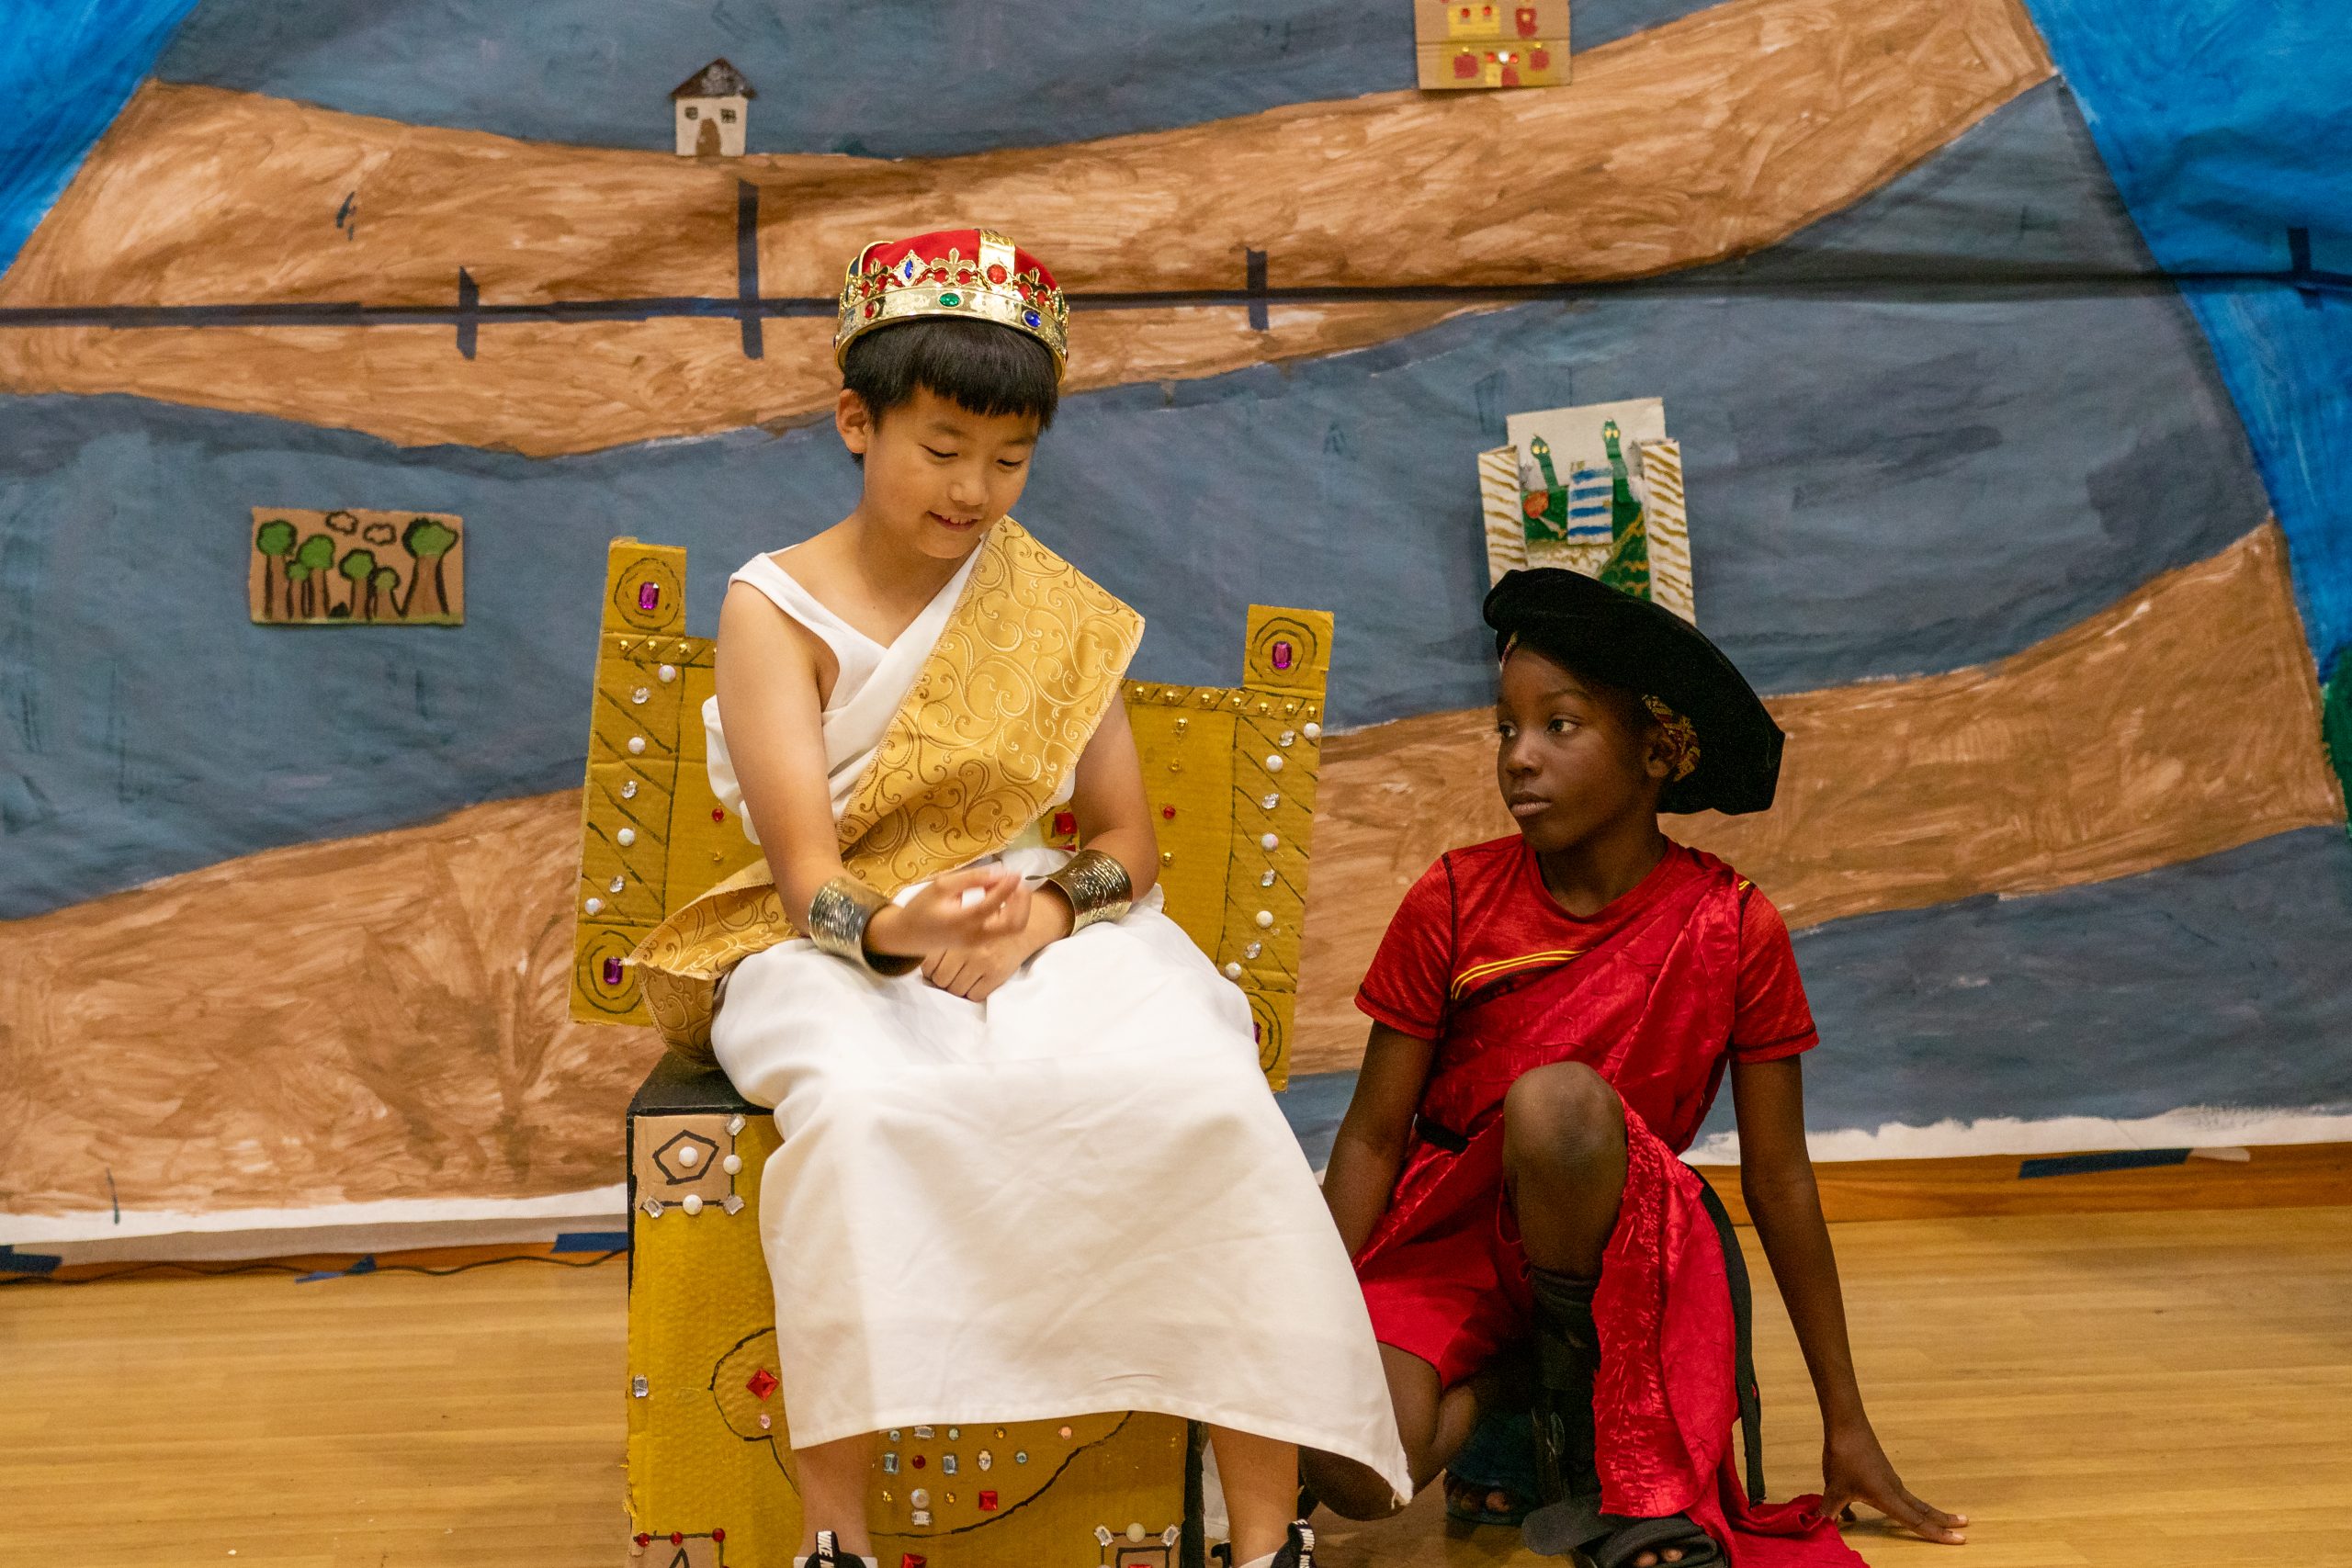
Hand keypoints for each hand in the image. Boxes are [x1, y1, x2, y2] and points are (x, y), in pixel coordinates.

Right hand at [865, 865, 1029, 957]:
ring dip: (1018, 906)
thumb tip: (999, 872)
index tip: (1015, 872)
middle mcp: (976, 936)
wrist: (909, 935)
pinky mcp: (982, 942)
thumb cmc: (922, 907)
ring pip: (1013, 928)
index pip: (993, 905)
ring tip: (1007, 885)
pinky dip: (1010, 910)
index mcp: (962, 922)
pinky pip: (1005, 928)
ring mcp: (981, 942)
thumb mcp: (941, 886)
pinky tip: (996, 895)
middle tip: (1017, 880)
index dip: (1007, 887)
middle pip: (1014, 924)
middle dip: (1023, 901)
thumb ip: (970, 879)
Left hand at [923, 891, 1071, 1000]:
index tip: (936, 969)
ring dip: (957, 987)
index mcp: (955, 936)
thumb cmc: (987, 924)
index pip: (930, 965)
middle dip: (943, 980)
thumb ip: (946, 937)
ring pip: (956, 989)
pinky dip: (972, 992)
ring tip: (962, 979)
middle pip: (941, 979)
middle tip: (949, 976)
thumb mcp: (964, 923)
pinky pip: (974, 995)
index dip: (930, 971)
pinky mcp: (995, 975)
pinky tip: (975, 983)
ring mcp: (981, 964)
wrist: (1019, 928)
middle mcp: (966, 950)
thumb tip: (927, 954)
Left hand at [1817, 1421, 1965, 1543]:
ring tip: (1942, 1520)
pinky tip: (1876, 1512)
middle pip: (1923, 1510)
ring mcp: (1889, 1479)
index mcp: (1887, 1497)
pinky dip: (1901, 1505)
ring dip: (1927, 1512)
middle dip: (1943, 1521)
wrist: (1846, 1425)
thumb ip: (1830, 1511)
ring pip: (1913, 1501)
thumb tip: (1821, 1527)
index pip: (1916, 1522)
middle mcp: (1894, 1489)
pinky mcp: (1881, 1471)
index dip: (1937, 1534)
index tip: (1960, 1540)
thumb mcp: (1834, 1489)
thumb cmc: (1844, 1457)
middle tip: (1966, 1528)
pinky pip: (1896, 1494)